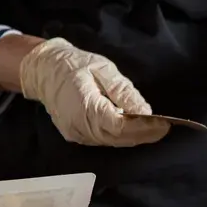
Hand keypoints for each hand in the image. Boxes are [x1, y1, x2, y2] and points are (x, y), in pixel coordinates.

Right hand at [18, 39, 168, 146]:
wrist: (42, 70)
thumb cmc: (74, 64)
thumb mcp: (103, 69)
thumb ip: (123, 91)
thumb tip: (145, 111)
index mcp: (85, 105)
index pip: (120, 126)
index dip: (144, 128)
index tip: (164, 124)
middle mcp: (79, 125)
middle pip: (118, 138)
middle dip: (144, 134)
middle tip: (164, 127)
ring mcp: (76, 133)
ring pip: (112, 141)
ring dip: (134, 136)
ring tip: (152, 127)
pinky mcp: (76, 135)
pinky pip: (103, 140)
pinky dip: (120, 136)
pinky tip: (132, 128)